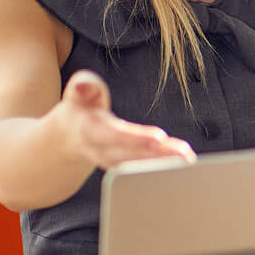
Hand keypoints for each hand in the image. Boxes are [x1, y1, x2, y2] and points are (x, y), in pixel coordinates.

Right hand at [52, 70, 196, 168]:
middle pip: (131, 155)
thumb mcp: (76, 93)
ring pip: (139, 166)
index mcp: (90, 130)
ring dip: (164, 164)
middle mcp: (101, 151)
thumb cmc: (80, 107)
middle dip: (157, 156)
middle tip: (183, 155)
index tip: (158, 138)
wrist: (68, 135)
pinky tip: (183, 162)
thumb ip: (83, 85)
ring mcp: (113, 162)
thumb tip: (82, 85)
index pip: (114, 135)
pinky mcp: (123, 165)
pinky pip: (142, 169)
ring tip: (187, 159)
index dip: (135, 138)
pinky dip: (162, 167)